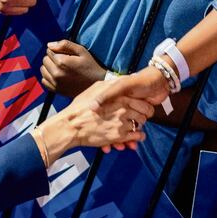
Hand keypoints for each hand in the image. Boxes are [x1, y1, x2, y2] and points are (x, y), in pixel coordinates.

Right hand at [37, 80, 155, 158]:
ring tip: (135, 127)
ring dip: (140, 126)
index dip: (143, 103)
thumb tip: (119, 79)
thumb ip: (109, 85)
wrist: (71, 126)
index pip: (141, 99)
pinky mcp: (119, 135)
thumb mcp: (94, 89)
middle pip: (145, 112)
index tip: (140, 107)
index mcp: (119, 96)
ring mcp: (122, 122)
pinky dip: (137, 137)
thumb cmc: (79, 108)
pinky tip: (134, 138)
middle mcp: (123, 108)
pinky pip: (136, 136)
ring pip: (141, 124)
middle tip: (139, 118)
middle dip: (143, 115)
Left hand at [41, 40, 106, 96]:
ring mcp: (55, 83)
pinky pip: (44, 80)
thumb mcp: (81, 51)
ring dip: (49, 67)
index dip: (57, 50)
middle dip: (52, 58)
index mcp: (61, 62)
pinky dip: (49, 77)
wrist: (97, 83)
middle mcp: (56, 73)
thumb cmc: (90, 65)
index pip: (49, 51)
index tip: (66, 53)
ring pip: (43, 70)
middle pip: (45, 60)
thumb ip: (65, 44)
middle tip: (64, 60)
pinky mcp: (56, 90)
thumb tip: (49, 45)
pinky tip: (58, 75)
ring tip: (61, 68)